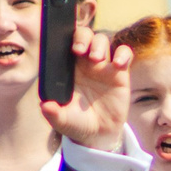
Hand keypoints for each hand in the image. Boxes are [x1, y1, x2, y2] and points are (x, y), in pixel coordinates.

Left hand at [38, 27, 132, 150]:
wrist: (99, 134)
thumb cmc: (76, 122)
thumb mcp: (62, 121)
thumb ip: (53, 113)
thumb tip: (45, 106)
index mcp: (67, 68)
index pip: (66, 43)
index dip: (67, 39)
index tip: (67, 47)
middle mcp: (84, 63)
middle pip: (85, 36)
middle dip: (83, 37)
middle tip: (80, 50)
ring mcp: (103, 67)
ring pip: (102, 41)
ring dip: (99, 45)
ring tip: (96, 59)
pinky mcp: (120, 73)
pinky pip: (124, 54)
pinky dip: (123, 55)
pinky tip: (119, 64)